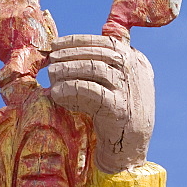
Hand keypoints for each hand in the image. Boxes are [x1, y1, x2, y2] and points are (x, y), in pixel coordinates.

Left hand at [48, 34, 154, 173]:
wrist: (131, 145)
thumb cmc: (117, 113)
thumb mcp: (115, 84)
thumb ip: (102, 66)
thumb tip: (68, 52)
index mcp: (135, 59)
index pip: (105, 41)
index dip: (78, 41)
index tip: (56, 44)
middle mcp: (135, 70)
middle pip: (99, 53)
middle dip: (71, 53)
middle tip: (50, 58)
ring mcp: (128, 88)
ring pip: (95, 68)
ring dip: (69, 68)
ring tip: (51, 73)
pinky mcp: (119, 108)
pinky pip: (92, 92)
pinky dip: (72, 89)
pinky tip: (57, 92)